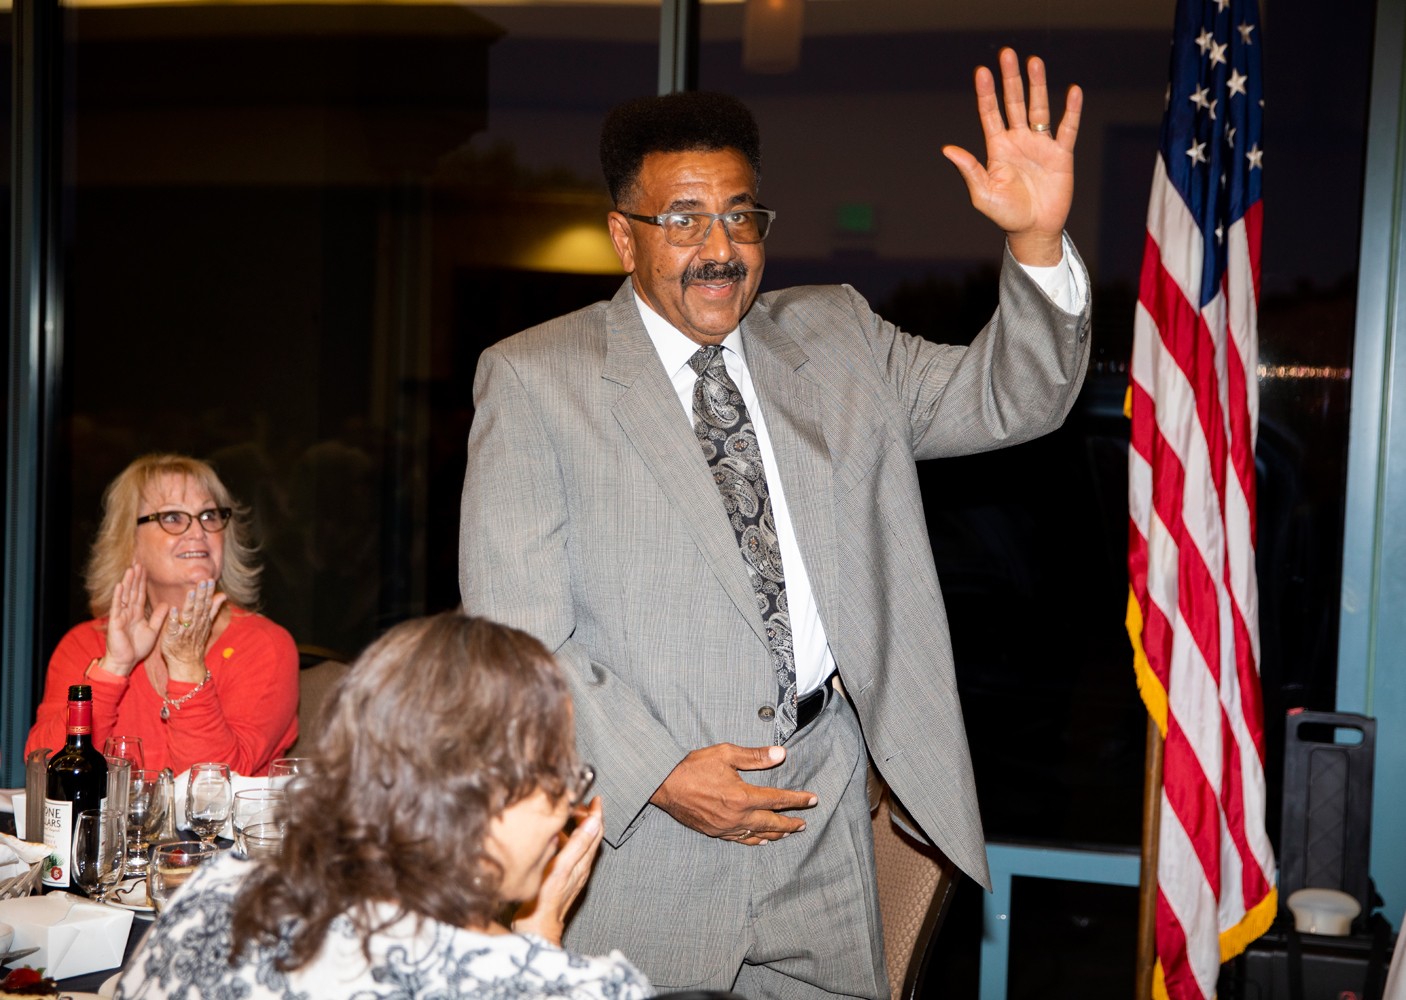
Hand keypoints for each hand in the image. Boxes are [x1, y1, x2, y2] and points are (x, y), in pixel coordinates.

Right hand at [101, 564, 165, 676]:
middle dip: (136, 577)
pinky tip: (120, 585)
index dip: (143, 582)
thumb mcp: (153, 630)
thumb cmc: (137, 647)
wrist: (126, 661)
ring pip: (125, 595)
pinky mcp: (115, 622)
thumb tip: (168, 604)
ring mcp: (121, 616)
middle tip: (139, 562)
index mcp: (137, 613)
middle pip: (133, 591)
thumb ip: (158, 617)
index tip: (145, 569)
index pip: (141, 594)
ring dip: (127, 582)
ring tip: (131, 569)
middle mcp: (128, 612)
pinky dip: (118, 596)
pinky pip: (117, 607)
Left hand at [159, 579, 225, 682]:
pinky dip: (173, 619)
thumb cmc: (194, 641)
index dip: (208, 592)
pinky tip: (173, 609)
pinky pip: (173, 627)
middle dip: (201, 595)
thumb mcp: (206, 624)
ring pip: (188, 616)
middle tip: (203, 582)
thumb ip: (212, 608)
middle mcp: (195, 624)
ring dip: (190, 604)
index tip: (209, 580)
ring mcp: (184, 631)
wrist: (186, 662)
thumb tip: (223, 594)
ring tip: (191, 592)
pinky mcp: (172, 637)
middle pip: (199, 607)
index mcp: (202, 619)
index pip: (206, 604)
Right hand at [511, 797, 604, 944]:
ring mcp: (570, 873)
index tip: (596, 799)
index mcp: (582, 861)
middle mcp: (579, 866)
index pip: (595, 831)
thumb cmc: (546, 902)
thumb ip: (578, 844)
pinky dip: (563, 841)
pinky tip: (552, 840)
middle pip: (589, 836)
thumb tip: (594, 821)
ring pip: (577, 844)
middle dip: (586, 817)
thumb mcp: (562, 868)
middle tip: (578, 804)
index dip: (596, 813)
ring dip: (574, 828)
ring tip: (565, 816)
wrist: (536, 928)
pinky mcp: (559, 879)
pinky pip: (567, 854)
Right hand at [649, 743, 816, 845]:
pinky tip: (761, 841)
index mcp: (742, 796)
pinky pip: (740, 840)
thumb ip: (755, 757)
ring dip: (775, 834)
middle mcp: (737, 816)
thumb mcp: (725, 754)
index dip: (797, 800)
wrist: (664, 785)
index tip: (812, 800)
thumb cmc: (693, 766)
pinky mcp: (715, 832)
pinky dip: (754, 841)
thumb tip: (780, 754)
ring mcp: (725, 827)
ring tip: (788, 833)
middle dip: (790, 823)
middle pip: (771, 822)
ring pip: (757, 835)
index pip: (777, 799)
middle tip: (804, 823)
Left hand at [942, 47, 1082, 265]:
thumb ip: (969, 169)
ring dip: (1037, 85)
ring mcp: (1040, 145)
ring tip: (1034, 62)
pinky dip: (1071, 110)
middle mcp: (1018, 141)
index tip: (982, 71)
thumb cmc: (1006, 214)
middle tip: (1007, 53)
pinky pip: (1067, 128)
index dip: (986, 93)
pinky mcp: (1061, 154)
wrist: (1034, 230)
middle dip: (1010, 79)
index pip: (990, 113)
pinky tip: (1072, 91)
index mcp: (997, 148)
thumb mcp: (983, 193)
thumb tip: (947, 149)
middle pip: (1014, 102)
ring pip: (1038, 108)